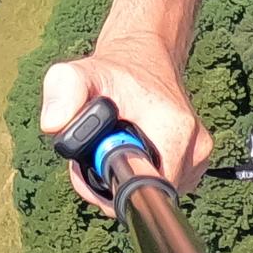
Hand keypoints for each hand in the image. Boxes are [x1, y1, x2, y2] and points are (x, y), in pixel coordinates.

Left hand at [41, 41, 208, 213]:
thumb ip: (62, 92)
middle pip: (145, 196)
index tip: (92, 165)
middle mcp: (195, 147)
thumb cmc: (114, 70)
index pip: (143, 192)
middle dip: (112, 183)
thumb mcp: (80, 73)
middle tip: (94, 155)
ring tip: (111, 144)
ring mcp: (198, 156)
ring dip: (125, 177)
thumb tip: (54, 125)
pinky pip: (162, 182)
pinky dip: (140, 172)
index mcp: (175, 131)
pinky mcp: (195, 160)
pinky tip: (129, 148)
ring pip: (152, 191)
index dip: (109, 190)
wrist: (144, 55)